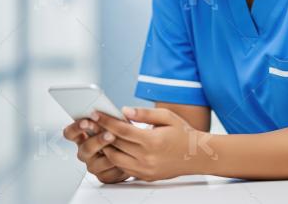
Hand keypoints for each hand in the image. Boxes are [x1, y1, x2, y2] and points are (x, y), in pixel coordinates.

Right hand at [63, 119, 130, 183]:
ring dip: (109, 155)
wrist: (133, 153)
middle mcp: (85, 151)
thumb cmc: (121, 135)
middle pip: (85, 148)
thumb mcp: (116, 123)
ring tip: (121, 149)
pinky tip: (123, 161)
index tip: (86, 122)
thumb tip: (116, 110)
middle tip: (109, 134)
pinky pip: (107, 174)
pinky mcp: (102, 176)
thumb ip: (111, 118)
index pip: (70, 133)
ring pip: (95, 163)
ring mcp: (92, 165)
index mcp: (83, 137)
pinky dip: (115, 167)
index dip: (76, 128)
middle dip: (97, 141)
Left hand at [93, 107, 212, 181]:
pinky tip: (112, 147)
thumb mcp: (167, 117)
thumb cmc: (184, 134)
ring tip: (98, 135)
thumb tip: (124, 111)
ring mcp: (145, 169)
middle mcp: (147, 158)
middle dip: (100, 132)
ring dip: (105, 147)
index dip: (105, 121)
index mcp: (152, 141)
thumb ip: (144, 114)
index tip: (94, 114)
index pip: (121, 130)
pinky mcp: (145, 176)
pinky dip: (115, 157)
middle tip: (89, 124)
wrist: (197, 156)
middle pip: (115, 144)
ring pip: (115, 158)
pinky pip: (123, 167)